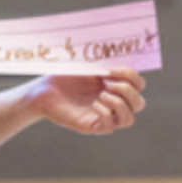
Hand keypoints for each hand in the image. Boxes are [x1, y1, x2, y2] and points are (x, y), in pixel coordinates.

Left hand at [28, 67, 146, 134]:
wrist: (42, 90)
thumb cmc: (63, 76)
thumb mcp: (86, 66)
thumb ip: (105, 63)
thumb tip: (122, 57)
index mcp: (114, 85)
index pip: (139, 85)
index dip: (132, 76)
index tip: (110, 70)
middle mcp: (112, 102)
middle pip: (139, 104)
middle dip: (127, 91)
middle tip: (106, 84)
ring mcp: (103, 116)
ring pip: (129, 119)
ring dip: (119, 104)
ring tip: (101, 94)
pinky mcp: (91, 126)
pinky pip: (110, 126)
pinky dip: (105, 113)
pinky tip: (92, 104)